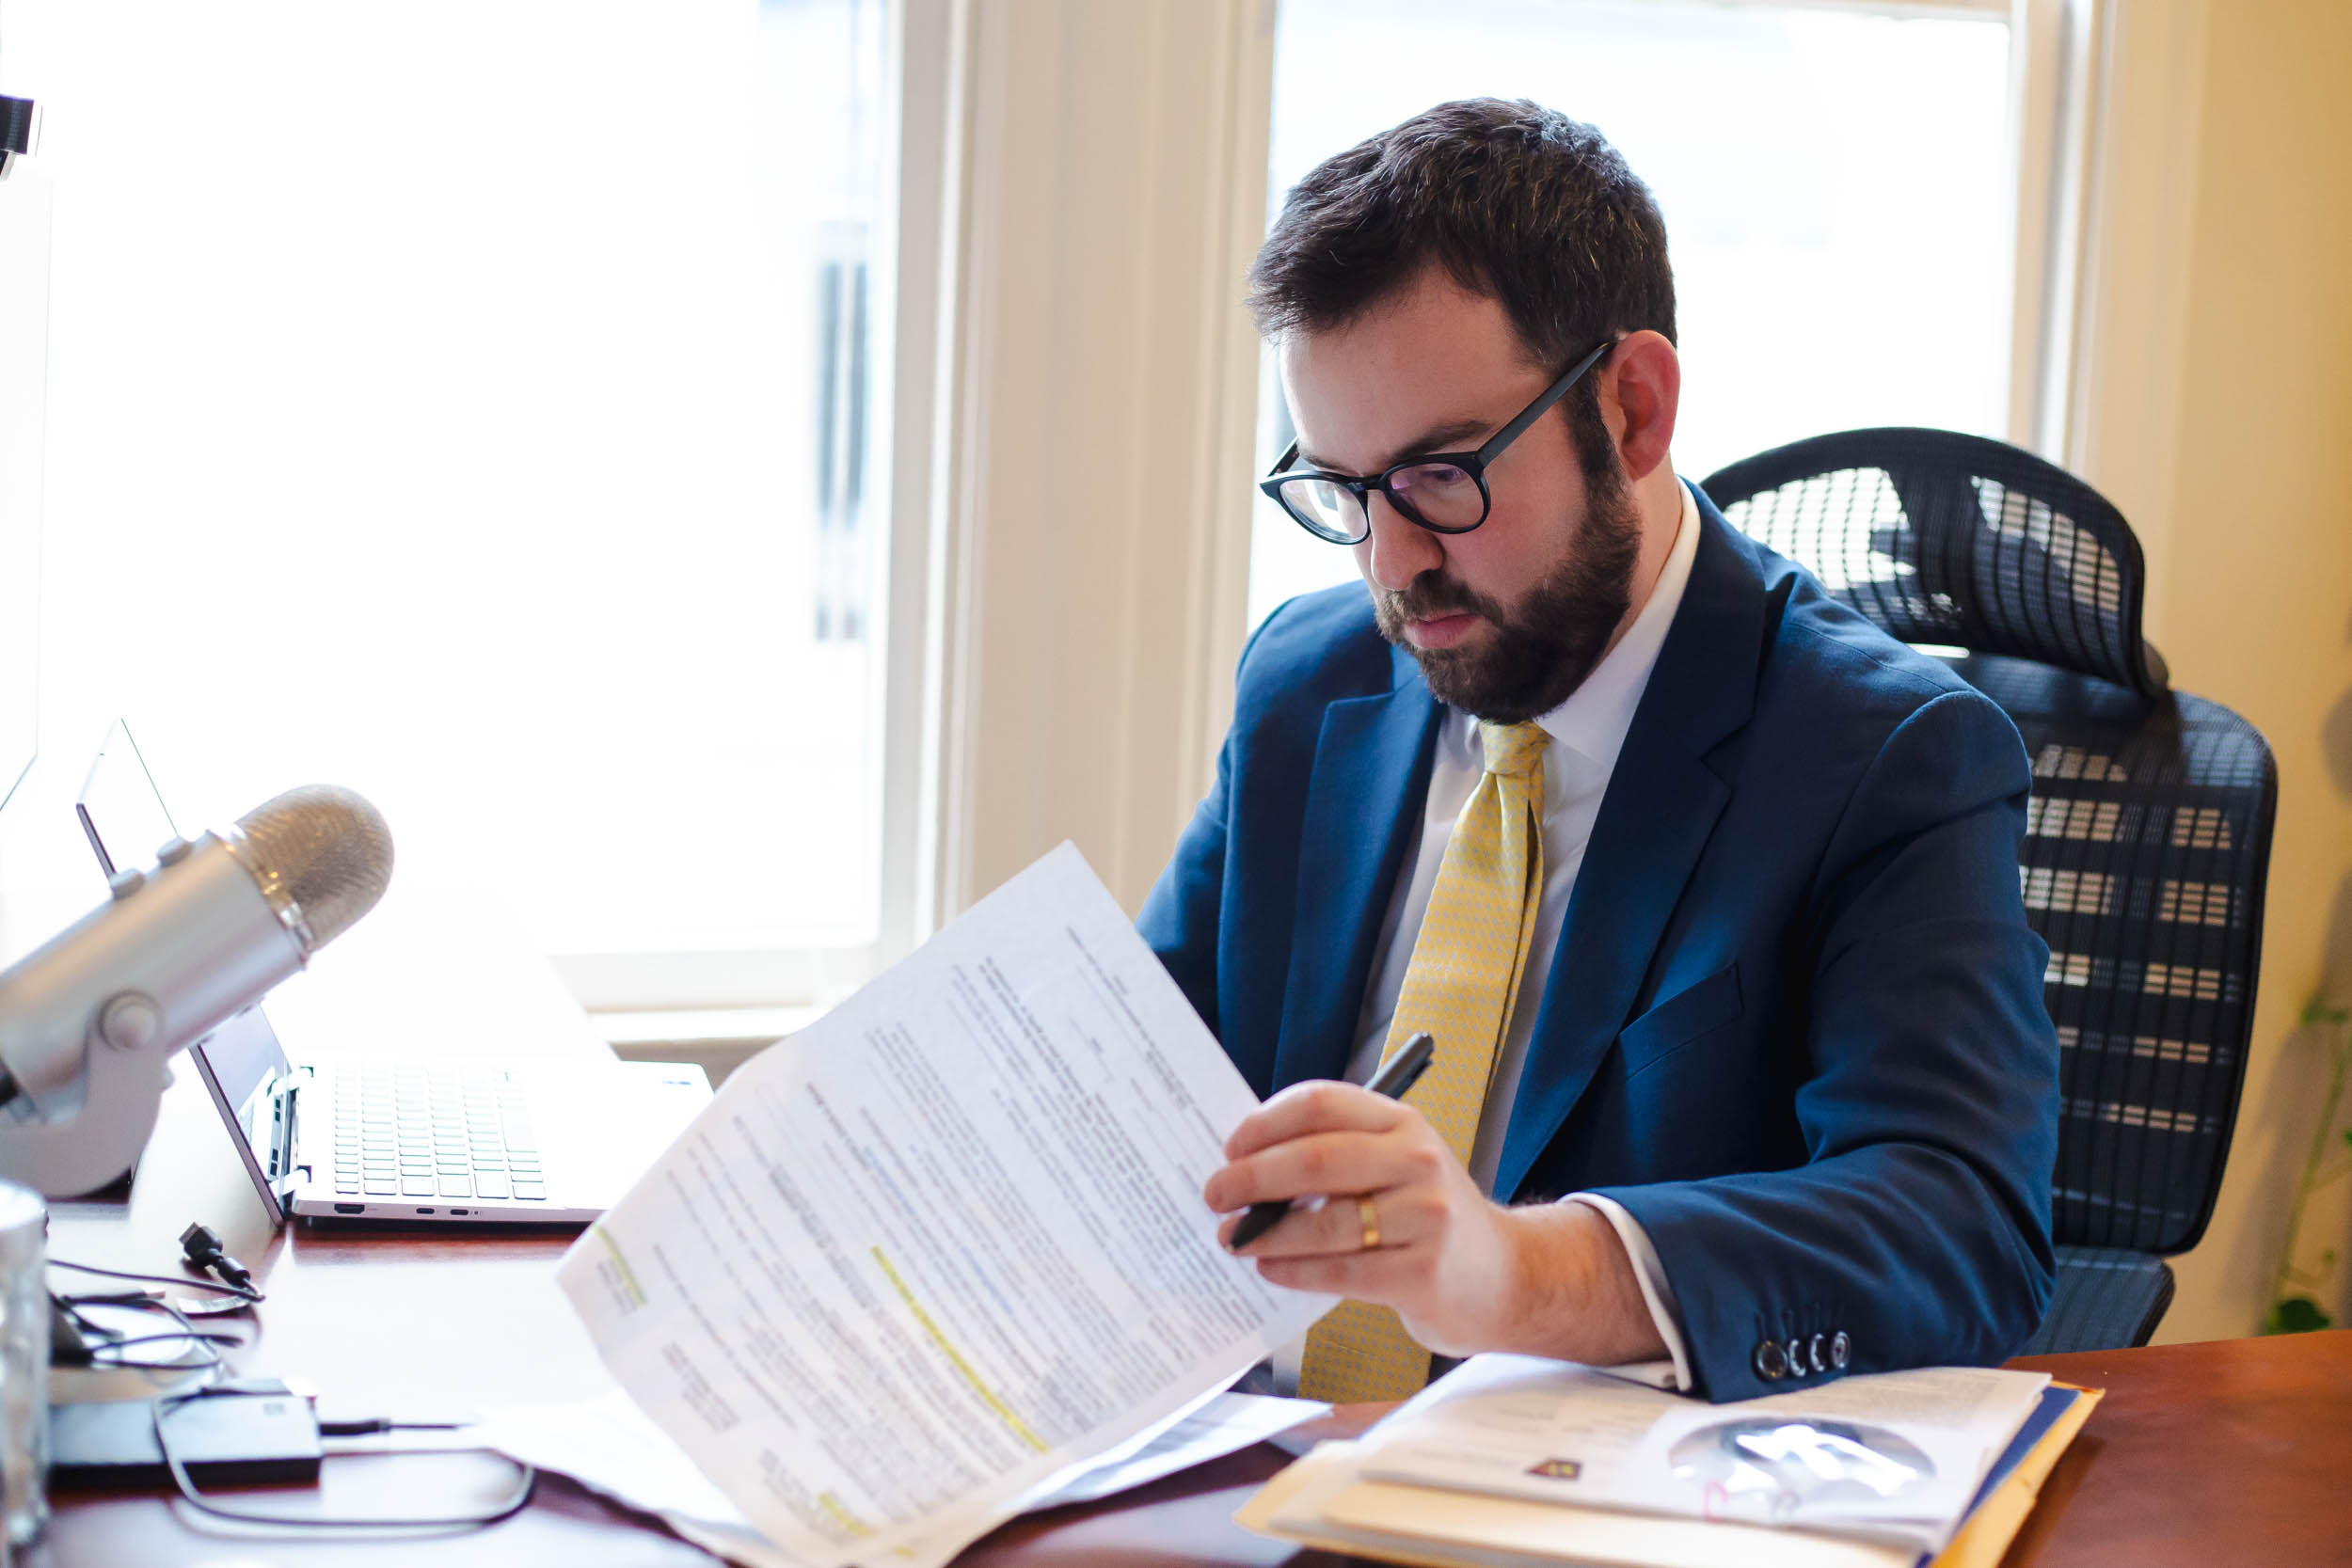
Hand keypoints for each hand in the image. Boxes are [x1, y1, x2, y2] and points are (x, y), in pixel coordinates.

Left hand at [1201, 1079, 1668, 1365]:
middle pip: (1317, 1159)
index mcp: (1403, 1123)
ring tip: (1233, 1239)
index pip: (1323, 1104)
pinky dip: (1295, 1270)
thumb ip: (1336, 1156)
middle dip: (1252, 1177)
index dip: (1266, 1123)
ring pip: (1325, 1222)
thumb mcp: (1395, 1166)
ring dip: (1266, 1232)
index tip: (1230, 1146)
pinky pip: (1341, 1271)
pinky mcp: (1423, 1273)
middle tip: (1215, 1194)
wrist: (1505, 1275)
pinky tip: (1270, 1269)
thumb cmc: (1427, 1217)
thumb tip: (1245, 1163)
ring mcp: (1426, 1218)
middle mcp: (1419, 1161)